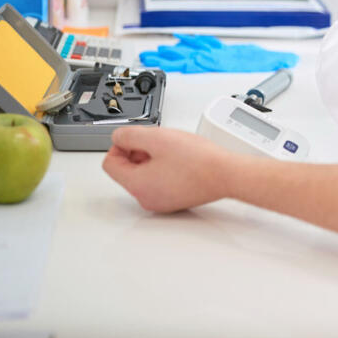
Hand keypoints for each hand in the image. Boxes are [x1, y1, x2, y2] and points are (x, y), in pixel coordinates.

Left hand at [102, 127, 243, 212]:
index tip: (136, 138)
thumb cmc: (199, 160)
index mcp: (137, 185)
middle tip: (160, 143)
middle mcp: (145, 198)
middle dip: (138, 152)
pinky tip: (181, 161)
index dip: (120, 145)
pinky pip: (158, 182)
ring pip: (143, 175)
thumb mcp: (157, 137)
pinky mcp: (174, 200)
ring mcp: (160, 202)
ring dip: (152, 159)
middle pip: (127, 170)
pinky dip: (164, 169)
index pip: (110, 164)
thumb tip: (118, 138)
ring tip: (173, 151)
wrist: (227, 174)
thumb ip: (128, 135)